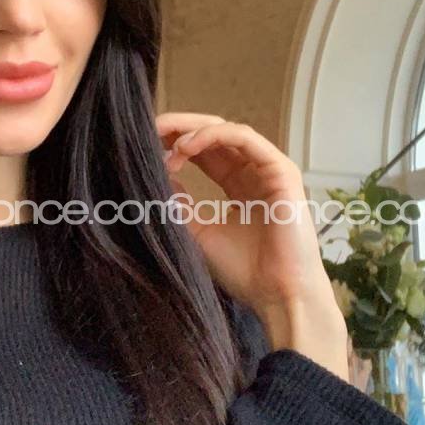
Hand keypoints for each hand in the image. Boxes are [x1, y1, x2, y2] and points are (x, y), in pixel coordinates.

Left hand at [156, 112, 348, 377]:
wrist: (278, 296)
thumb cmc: (244, 272)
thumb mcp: (198, 232)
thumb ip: (179, 204)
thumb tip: (156, 175)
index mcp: (238, 187)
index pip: (203, 153)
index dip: (173, 144)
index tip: (142, 145)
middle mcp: (254, 174)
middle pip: (212, 136)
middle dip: (177, 128)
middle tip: (146, 130)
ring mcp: (269, 170)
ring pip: (226, 130)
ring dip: (190, 130)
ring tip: (162, 140)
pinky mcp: (281, 170)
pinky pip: (244, 137)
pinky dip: (212, 135)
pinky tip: (185, 146)